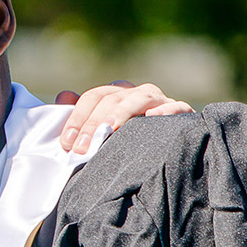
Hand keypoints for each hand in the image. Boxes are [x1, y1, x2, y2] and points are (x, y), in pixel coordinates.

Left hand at [55, 81, 192, 153]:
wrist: (166, 152)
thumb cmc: (127, 141)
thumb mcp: (100, 129)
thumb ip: (81, 114)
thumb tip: (64, 95)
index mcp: (117, 94)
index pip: (93, 97)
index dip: (77, 117)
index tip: (67, 142)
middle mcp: (137, 93)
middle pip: (113, 98)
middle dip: (94, 122)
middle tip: (82, 146)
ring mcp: (161, 100)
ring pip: (140, 98)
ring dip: (123, 113)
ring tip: (110, 129)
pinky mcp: (183, 112)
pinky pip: (177, 106)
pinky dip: (166, 111)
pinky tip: (152, 119)